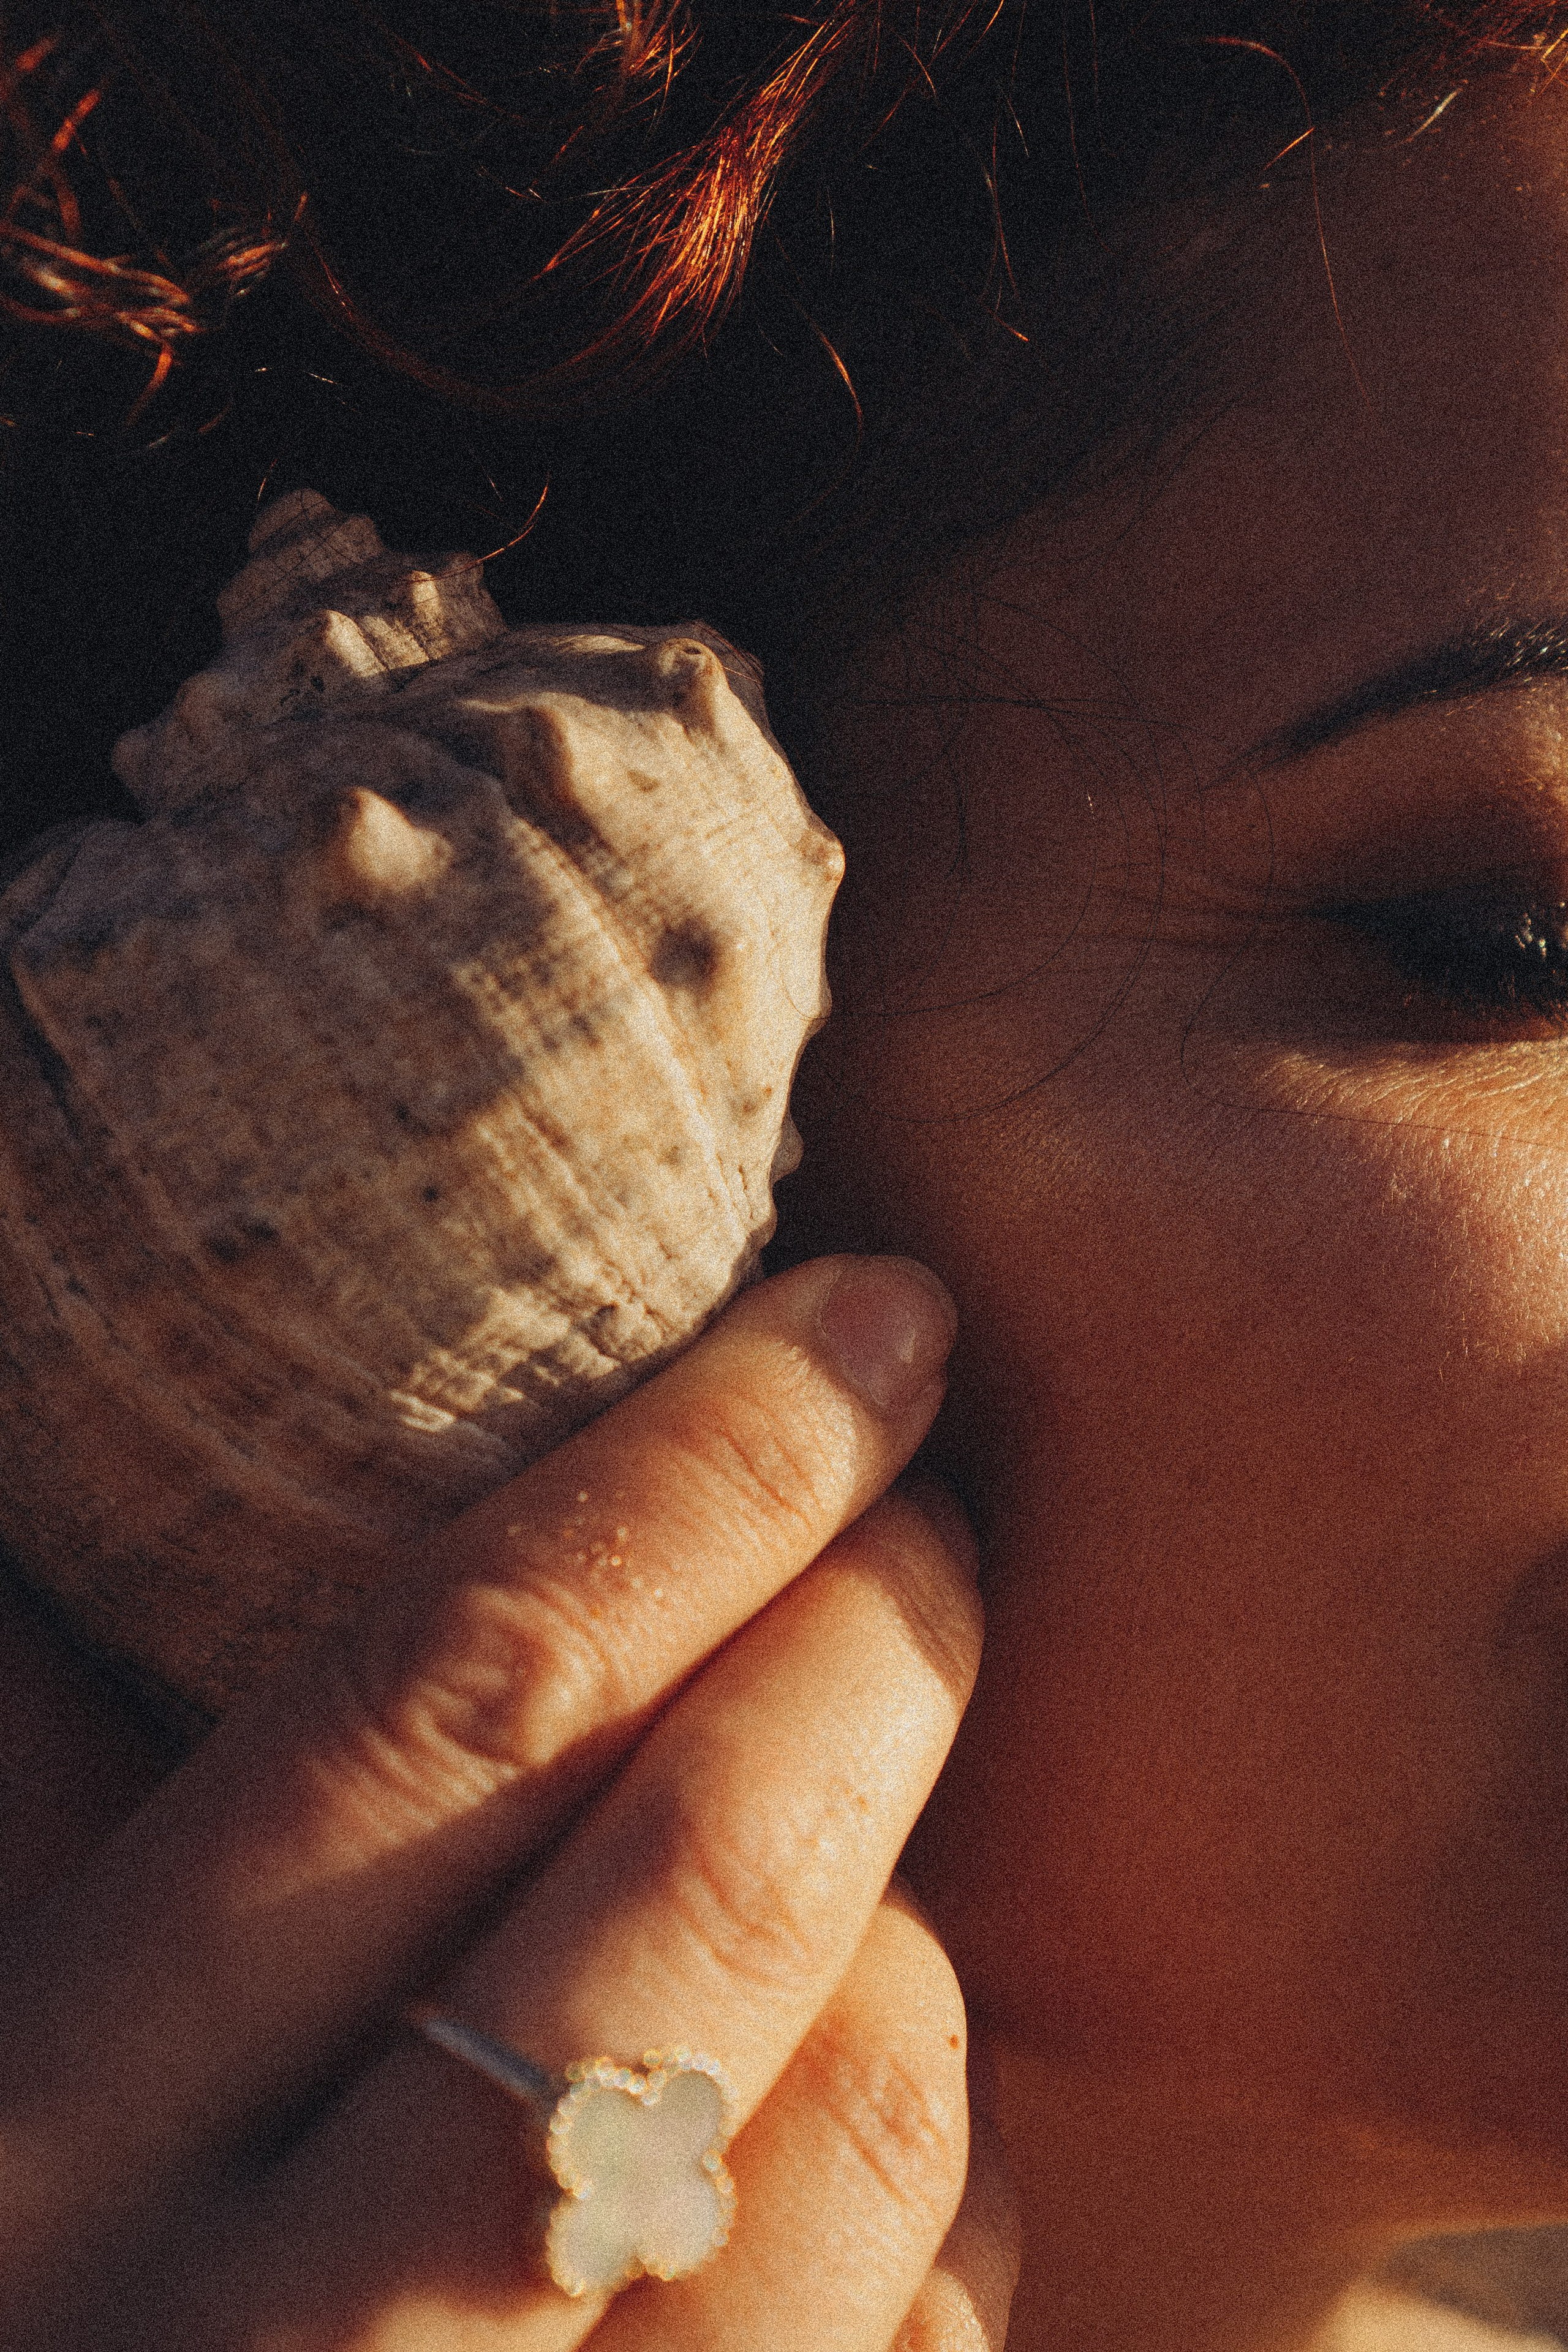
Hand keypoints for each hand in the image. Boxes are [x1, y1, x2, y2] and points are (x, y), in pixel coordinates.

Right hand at [0, 1255, 1017, 2347]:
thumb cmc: (57, 2293)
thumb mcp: (3, 2072)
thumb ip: (61, 1817)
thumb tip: (119, 1551)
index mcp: (68, 2138)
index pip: (445, 1696)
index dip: (697, 1469)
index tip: (871, 1320)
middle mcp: (287, 2337)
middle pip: (702, 1882)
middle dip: (875, 1630)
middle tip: (933, 1507)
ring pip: (862, 2101)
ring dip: (908, 1914)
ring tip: (861, 1839)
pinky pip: (922, 2338)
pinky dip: (938, 2184)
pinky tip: (852, 2109)